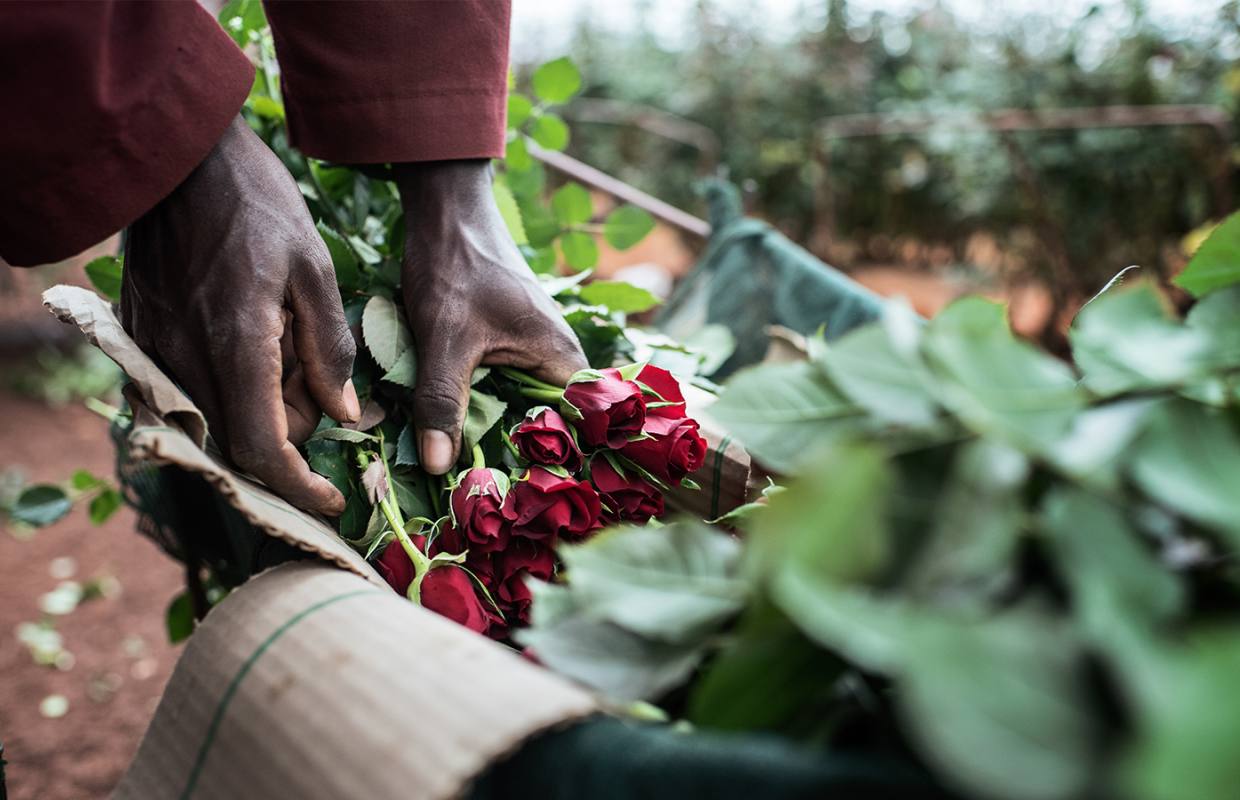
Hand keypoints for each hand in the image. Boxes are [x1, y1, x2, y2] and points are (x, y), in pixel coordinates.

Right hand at [121, 116, 359, 514]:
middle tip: (319, 382)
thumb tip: (344, 416)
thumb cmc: (257, 204)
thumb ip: (329, 351)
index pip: (263, 450)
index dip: (299, 488)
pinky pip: (186, 388)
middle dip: (289, 433)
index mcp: (237, 345)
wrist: (182, 155)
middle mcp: (184, 357)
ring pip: (212, 418)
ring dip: (260, 408)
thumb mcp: (315, 271)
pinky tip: (256, 341)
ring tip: (289, 349)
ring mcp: (153, 347)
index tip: (333, 501)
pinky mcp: (139, 333)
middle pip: (239, 441)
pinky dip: (228, 386)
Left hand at [395, 160, 587, 473]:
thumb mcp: (445, 338)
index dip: (558, 466)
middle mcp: (560, 361)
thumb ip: (443, 401)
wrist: (447, 214)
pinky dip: (488, 417)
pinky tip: (463, 442)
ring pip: (526, 413)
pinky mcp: (512, 351)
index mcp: (564, 359)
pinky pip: (508, 396)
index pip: (579, 430)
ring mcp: (537, 355)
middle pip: (551, 428)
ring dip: (503, 441)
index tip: (528, 500)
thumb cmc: (456, 268)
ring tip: (479, 483)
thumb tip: (439, 466)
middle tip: (496, 503)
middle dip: (523, 462)